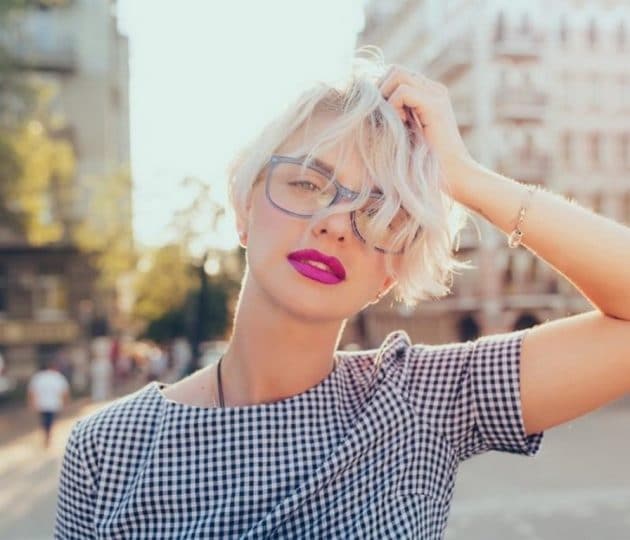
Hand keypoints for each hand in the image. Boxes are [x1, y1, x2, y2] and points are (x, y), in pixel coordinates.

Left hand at [377, 65, 476, 194]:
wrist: (453, 176)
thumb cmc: (425, 163)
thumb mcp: (403, 134)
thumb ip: (392, 116)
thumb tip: (367, 105)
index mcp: (427, 93)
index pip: (395, 74)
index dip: (381, 90)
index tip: (381, 116)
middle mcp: (433, 89)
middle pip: (394, 69)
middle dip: (381, 90)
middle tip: (383, 117)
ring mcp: (436, 94)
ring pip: (397, 74)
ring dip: (386, 96)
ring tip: (393, 121)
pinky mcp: (435, 105)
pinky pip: (403, 91)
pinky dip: (393, 106)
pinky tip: (400, 125)